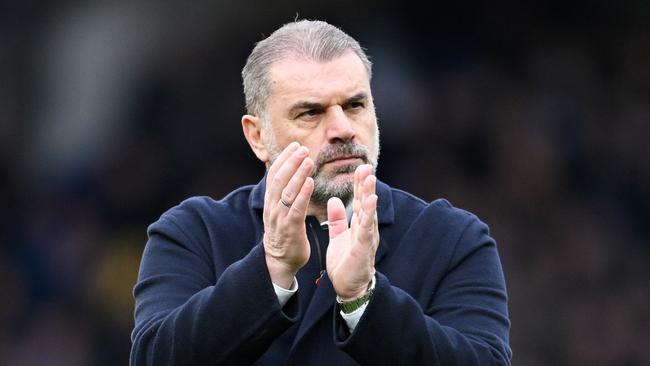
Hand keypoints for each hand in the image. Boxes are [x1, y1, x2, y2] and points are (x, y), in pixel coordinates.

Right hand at [263, 142, 314, 288]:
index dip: (284, 158)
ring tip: (308, 160)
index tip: (295, 145)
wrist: (280, 261)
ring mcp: (280, 217)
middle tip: (302, 148)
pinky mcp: (290, 228)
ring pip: (287, 191)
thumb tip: (290, 172)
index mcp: (270, 200)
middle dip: (290, 161)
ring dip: (297, 174)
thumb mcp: (280, 209)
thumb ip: (284, 192)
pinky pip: (296, 208)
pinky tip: (311, 182)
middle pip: (279, 179)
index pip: (274, 173)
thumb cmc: (285, 233)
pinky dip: (303, 194)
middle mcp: (272, 206)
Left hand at [326, 164, 378, 299]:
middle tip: (366, 166)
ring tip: (370, 178)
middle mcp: (366, 229)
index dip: (359, 185)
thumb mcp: (338, 236)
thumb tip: (335, 200)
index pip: (358, 201)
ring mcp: (367, 238)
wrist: (349, 288)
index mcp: (358, 226)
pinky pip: (366, 228)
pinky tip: (371, 201)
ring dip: (369, 195)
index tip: (359, 168)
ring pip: (368, 212)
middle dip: (365, 185)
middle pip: (365, 203)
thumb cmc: (345, 263)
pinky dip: (369, 214)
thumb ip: (337, 219)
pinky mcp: (364, 248)